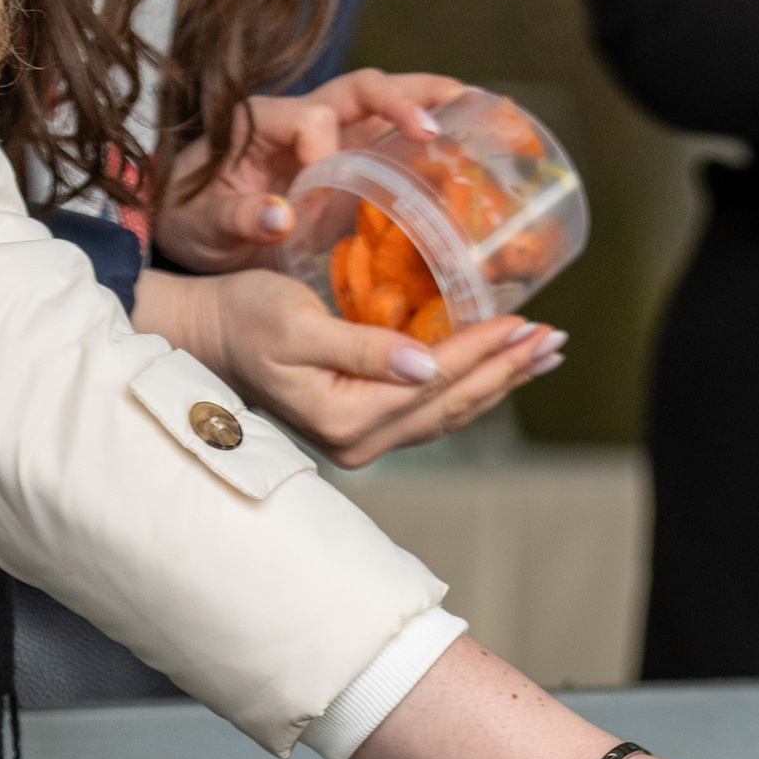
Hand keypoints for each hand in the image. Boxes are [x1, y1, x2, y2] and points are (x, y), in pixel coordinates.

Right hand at [135, 266, 561, 465]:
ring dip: (498, 381)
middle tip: (556, 341)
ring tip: (541, 355)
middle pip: (454, 405)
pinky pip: (431, 411)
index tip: (529, 322)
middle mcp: (363, 440)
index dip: (486, 349)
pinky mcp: (363, 427)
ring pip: (449, 412)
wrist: (203, 338)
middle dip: (508, 370)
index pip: (437, 380)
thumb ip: (364, 347)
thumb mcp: (298, 323)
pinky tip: (494, 368)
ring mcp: (364, 440)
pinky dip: (469, 386)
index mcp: (350, 417)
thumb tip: (429, 364)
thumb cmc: (241, 317)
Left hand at [154, 69, 464, 270]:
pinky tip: (459, 152)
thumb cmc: (190, 218)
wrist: (188, 229)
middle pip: (361, 88)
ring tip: (474, 108)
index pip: (312, 118)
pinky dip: (424, 144)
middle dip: (404, 98)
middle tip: (449, 113)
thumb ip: (237, 217)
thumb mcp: (203, 223)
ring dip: (427, 104)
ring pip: (383, 108)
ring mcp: (328, 141)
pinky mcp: (344, 169)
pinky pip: (388, 148)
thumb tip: (280, 216)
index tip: (315, 206)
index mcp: (263, 121)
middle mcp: (301, 119)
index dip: (324, 156)